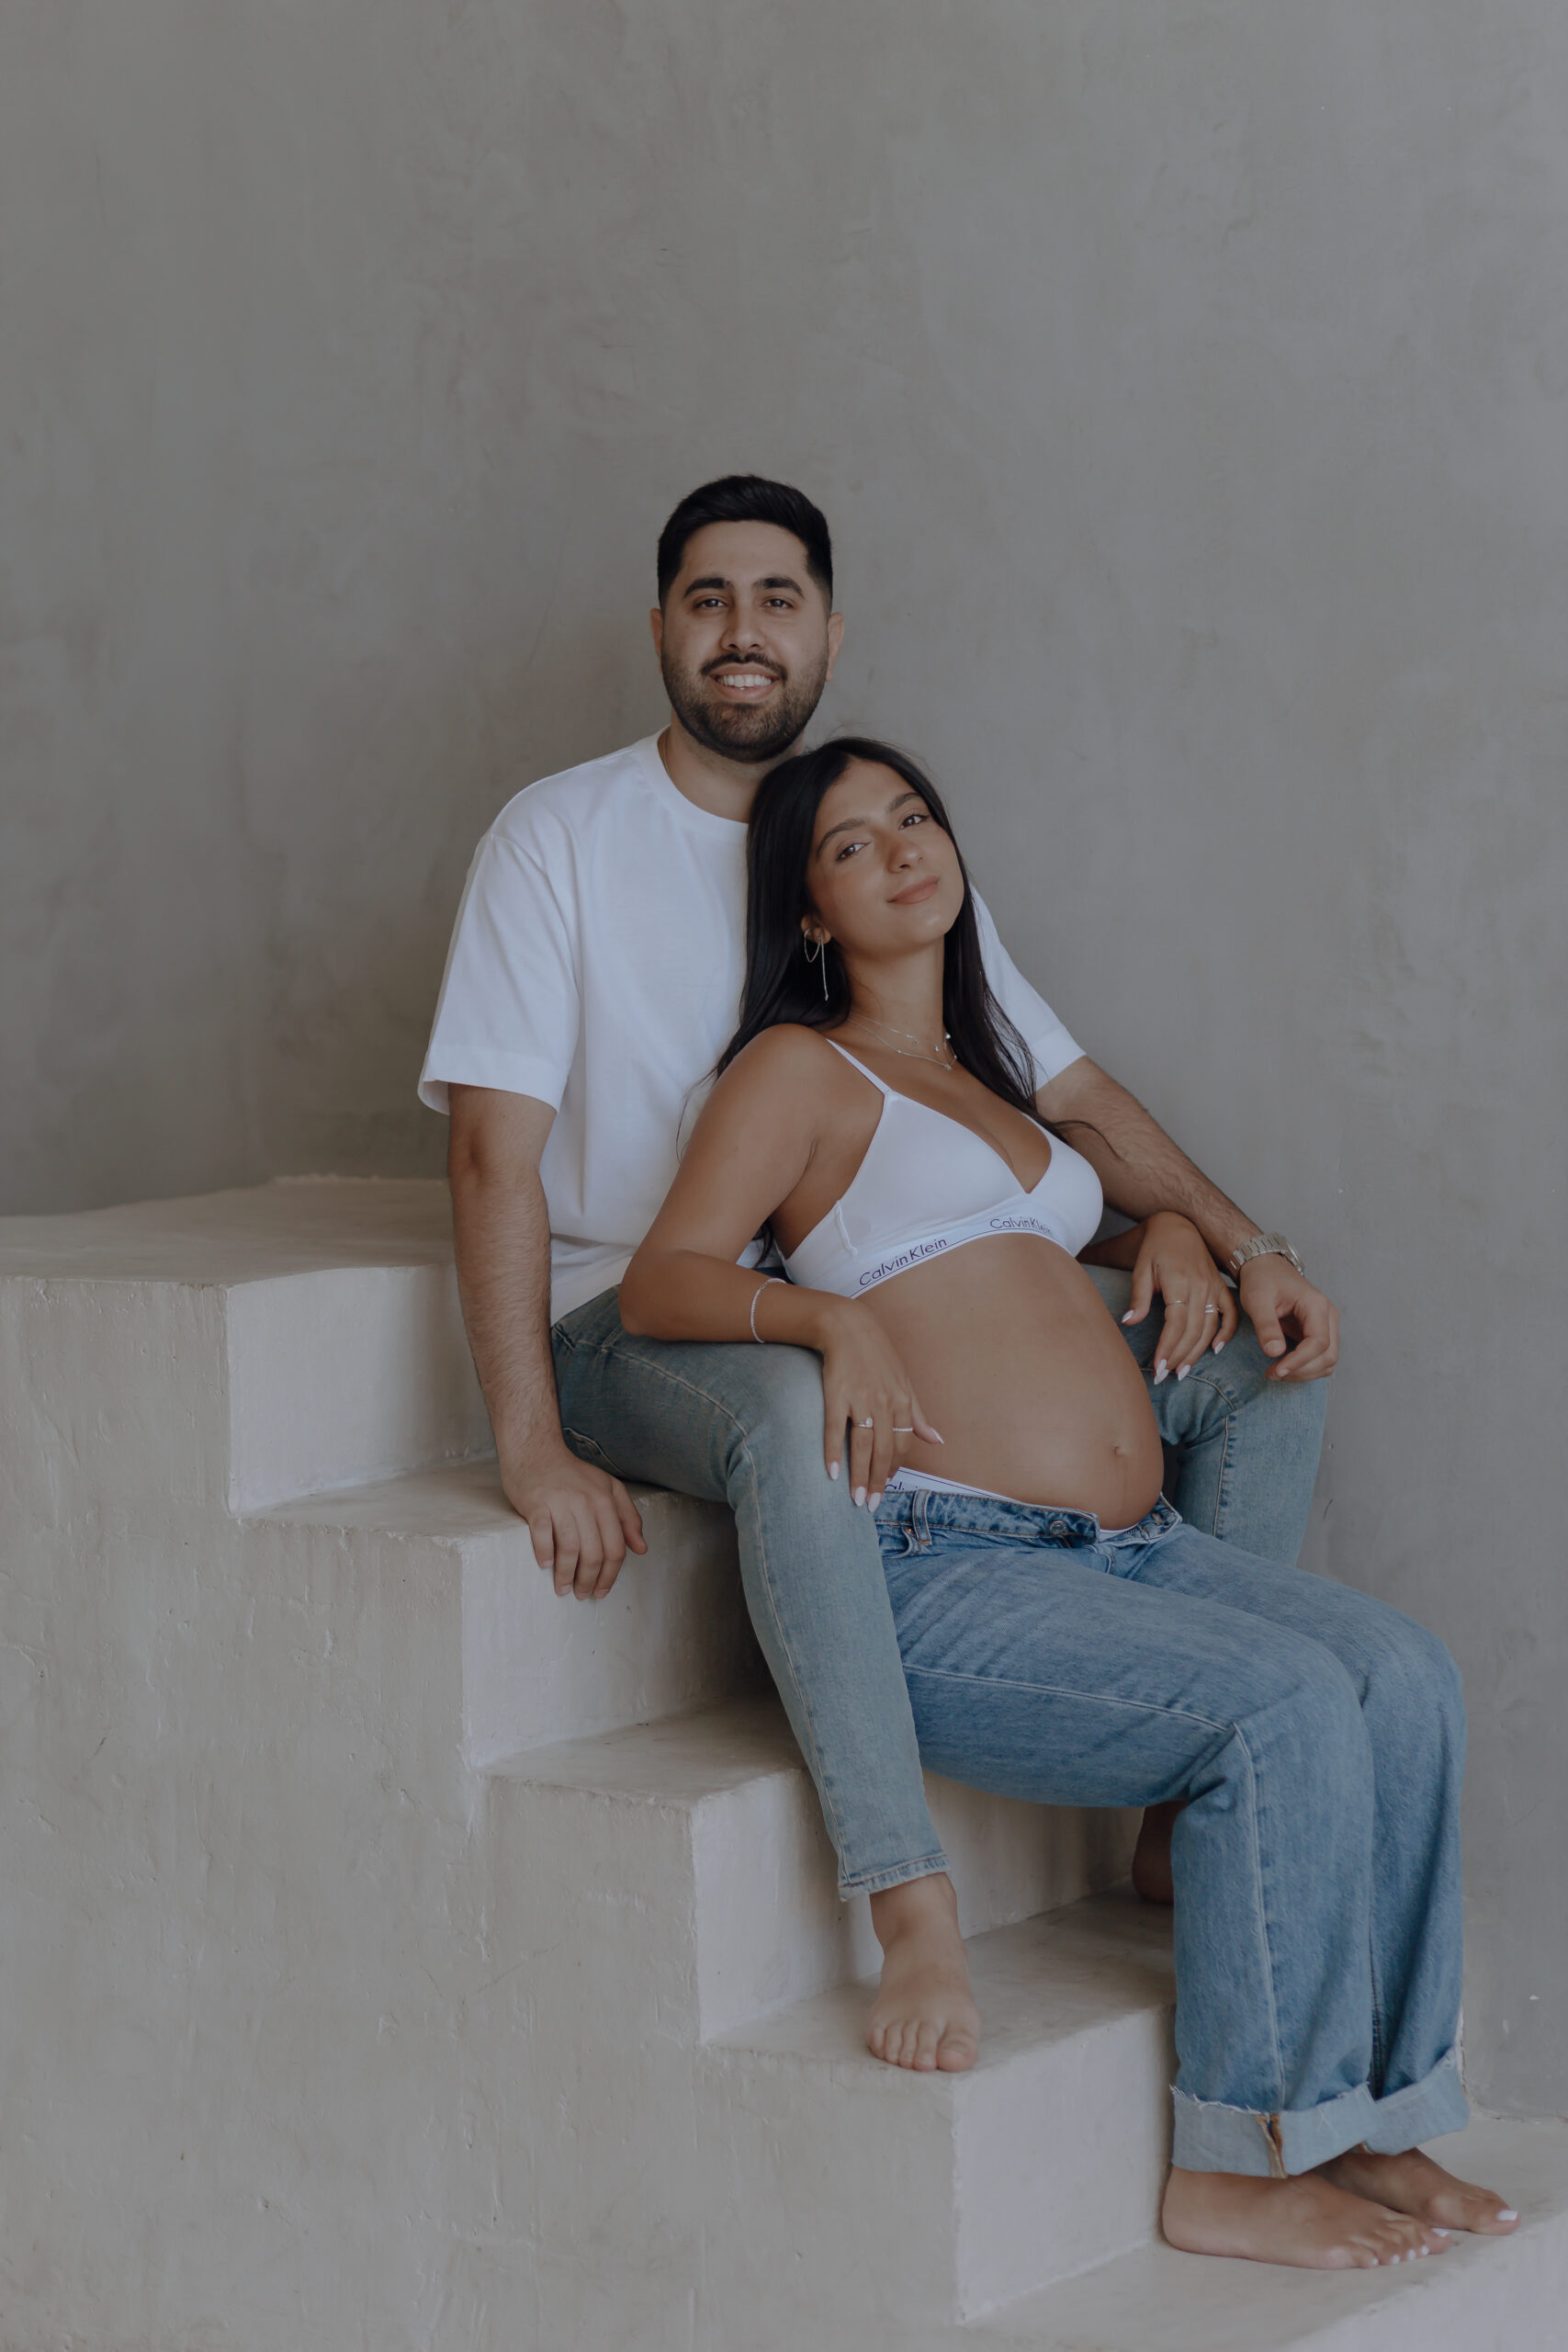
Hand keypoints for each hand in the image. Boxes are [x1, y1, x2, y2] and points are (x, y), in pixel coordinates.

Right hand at [500, 1438, 647, 1599]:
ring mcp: (560, 1503)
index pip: (615, 1547)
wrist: (536, 1450)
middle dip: (590, 1580)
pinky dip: (545, 1554)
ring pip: (570, 1549)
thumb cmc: (572, 1473)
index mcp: (605, 1500)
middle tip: (583, 1594)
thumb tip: (641, 1548)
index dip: (611, 1574)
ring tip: (563, 1589)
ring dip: (567, 1575)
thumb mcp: (608, 1488)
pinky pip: (542, 1535)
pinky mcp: (536, 1504)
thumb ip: (628, 1516)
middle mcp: (586, 1502)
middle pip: (595, 1553)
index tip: (603, 1590)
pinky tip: (546, 1565)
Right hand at [814, 1301, 943, 1508]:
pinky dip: (832, 1451)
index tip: (885, 1486)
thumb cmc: (876, 1355)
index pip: (903, 1443)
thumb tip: (938, 1440)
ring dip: (858, 1475)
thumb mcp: (903, 1382)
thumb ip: (918, 1414)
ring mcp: (859, 1398)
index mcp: (902, 1401)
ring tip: (855, 1498)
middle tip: (869, 1504)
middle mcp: (883, 1402)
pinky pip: (834, 1428)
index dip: (895, 1467)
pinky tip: (832, 1472)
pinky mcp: (836, 1393)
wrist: (847, 1326)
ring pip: (861, 1445)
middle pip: (883, 1450)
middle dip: (877, 1481)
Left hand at [1121, 1212, 1237, 1382]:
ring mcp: (1214, 1288)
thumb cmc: (1156, 1248)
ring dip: (1197, 1352)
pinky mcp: (1221, 1288)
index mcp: (1180, 1282)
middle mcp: (1201, 1287)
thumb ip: (1138, 1297)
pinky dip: (1226, 1333)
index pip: (1177, 1323)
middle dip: (1180, 1356)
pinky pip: (1230, 1315)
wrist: (1178, 1225)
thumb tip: (1129, 1322)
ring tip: (1182, 1371)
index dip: (1168, 1347)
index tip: (1158, 1367)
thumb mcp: (1141, 1269)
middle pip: (1194, 1330)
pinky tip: (1216, 1350)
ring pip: (1210, 1327)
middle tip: (1165, 1376)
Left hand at [1237, 1255, 1339, 1380]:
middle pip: (1328, 1356)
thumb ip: (1266, 1325)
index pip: (1319, 1342)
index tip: (1277, 1370)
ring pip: (1327, 1361)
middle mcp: (1328, 1316)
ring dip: (1304, 1373)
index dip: (1300, 1361)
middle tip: (1273, 1373)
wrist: (1266, 1268)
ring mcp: (1326, 1325)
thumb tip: (1275, 1353)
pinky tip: (1284, 1367)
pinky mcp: (1319, 1333)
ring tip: (1276, 1372)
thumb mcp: (1257, 1299)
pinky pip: (1320, 1358)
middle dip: (1302, 1371)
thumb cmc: (1262, 1280)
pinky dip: (1305, 1368)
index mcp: (1316, 1305)